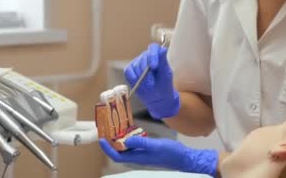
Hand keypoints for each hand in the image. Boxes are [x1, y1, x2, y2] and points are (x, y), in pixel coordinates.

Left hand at [99, 137, 217, 175]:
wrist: (184, 157)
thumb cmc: (170, 153)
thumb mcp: (155, 146)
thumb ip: (141, 143)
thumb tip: (125, 140)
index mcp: (137, 158)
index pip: (117, 156)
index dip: (107, 148)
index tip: (101, 138)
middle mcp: (137, 156)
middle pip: (119, 151)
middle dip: (111, 141)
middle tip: (106, 129)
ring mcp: (142, 153)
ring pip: (126, 147)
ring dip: (119, 138)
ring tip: (115, 126)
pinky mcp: (147, 149)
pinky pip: (134, 144)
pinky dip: (129, 136)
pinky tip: (130, 128)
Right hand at [125, 43, 179, 118]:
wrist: (157, 97)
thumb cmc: (164, 84)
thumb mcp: (166, 74)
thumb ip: (163, 61)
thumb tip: (163, 49)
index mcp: (157, 54)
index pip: (153, 48)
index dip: (153, 55)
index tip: (154, 67)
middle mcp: (146, 56)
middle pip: (143, 58)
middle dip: (147, 72)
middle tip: (151, 83)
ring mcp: (136, 62)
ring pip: (136, 66)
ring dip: (141, 78)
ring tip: (148, 86)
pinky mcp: (129, 70)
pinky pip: (128, 72)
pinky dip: (133, 79)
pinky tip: (138, 83)